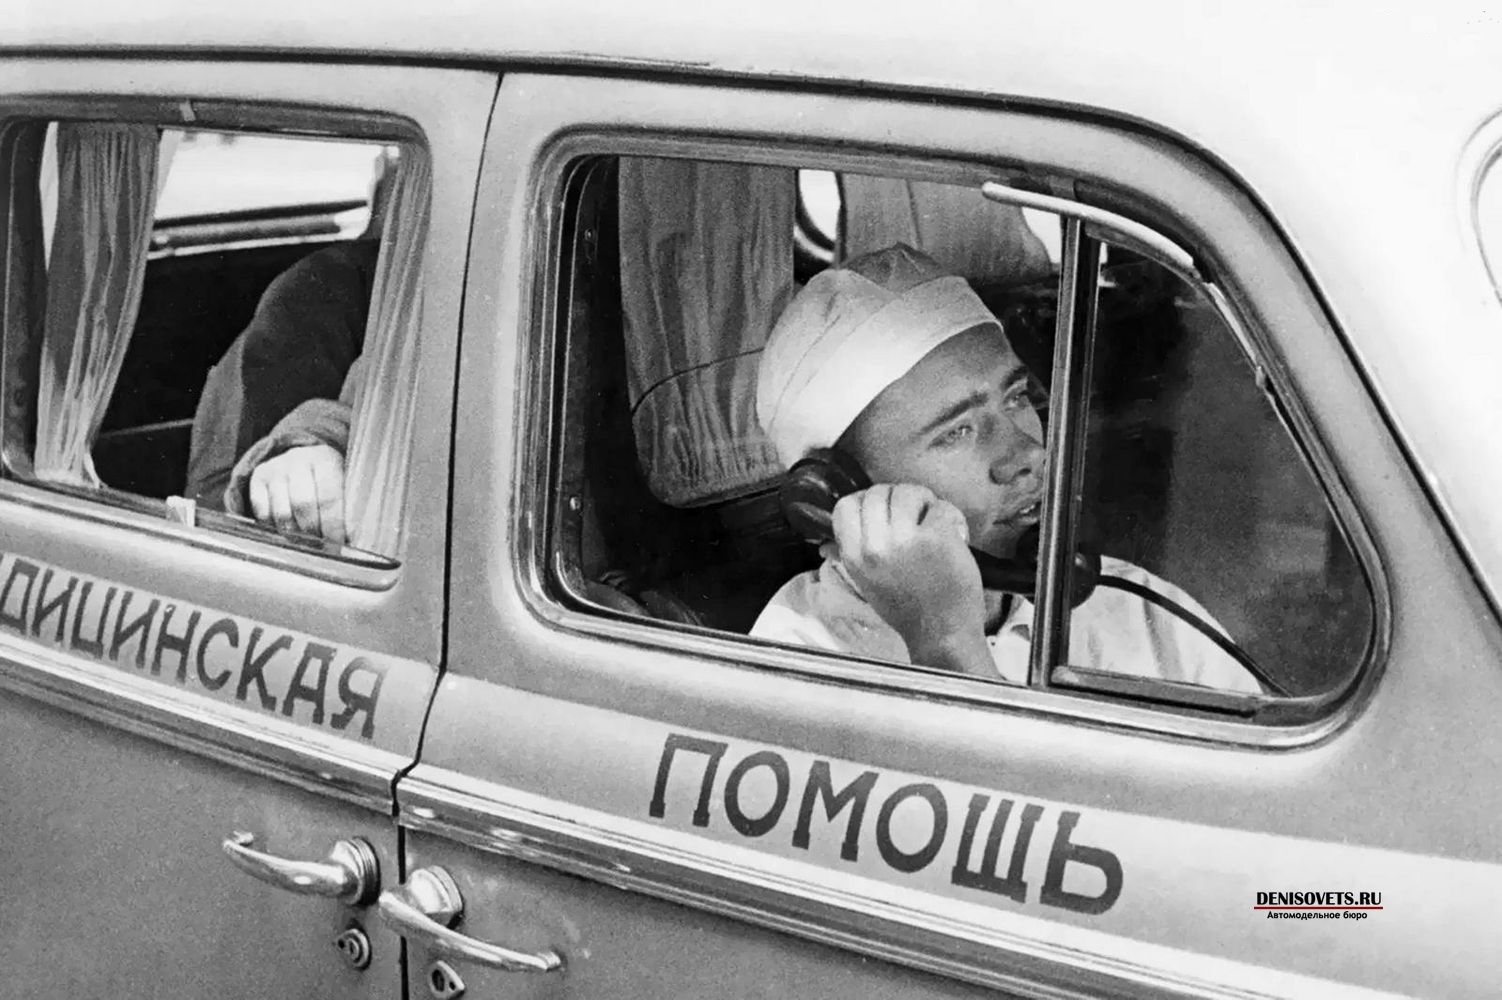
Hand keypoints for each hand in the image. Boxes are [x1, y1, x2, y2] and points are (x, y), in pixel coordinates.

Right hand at [248, 444, 345, 543]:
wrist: (303, 459)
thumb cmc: (329, 478)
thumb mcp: (344, 484)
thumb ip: (347, 507)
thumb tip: (350, 538)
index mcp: (326, 459)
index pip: (329, 497)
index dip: (333, 525)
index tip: (337, 544)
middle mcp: (298, 460)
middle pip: (303, 504)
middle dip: (313, 531)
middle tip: (321, 546)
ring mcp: (275, 468)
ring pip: (282, 512)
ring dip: (294, 533)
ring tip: (306, 542)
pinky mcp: (257, 478)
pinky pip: (263, 513)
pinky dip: (275, 528)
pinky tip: (288, 531)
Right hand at [829, 484, 991, 676]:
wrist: (941, 632)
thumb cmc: (905, 608)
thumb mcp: (866, 583)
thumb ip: (850, 557)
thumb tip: (827, 544)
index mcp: (854, 556)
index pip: (845, 506)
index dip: (864, 499)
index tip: (882, 508)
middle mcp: (875, 546)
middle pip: (877, 492)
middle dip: (898, 495)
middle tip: (914, 512)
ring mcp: (906, 541)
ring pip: (908, 492)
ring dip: (925, 501)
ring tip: (932, 519)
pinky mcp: (937, 538)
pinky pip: (940, 507)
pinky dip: (950, 516)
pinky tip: (953, 533)